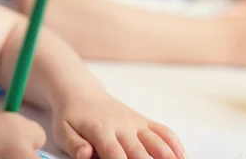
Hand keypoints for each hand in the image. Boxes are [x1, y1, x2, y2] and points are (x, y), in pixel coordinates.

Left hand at [51, 92, 185, 158]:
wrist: (81, 93)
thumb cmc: (71, 117)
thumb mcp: (63, 131)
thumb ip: (74, 145)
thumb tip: (86, 155)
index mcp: (100, 130)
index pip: (115, 155)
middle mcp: (121, 126)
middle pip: (139, 151)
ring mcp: (134, 122)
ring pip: (156, 141)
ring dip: (168, 156)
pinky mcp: (142, 120)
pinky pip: (162, 130)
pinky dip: (174, 142)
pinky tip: (182, 156)